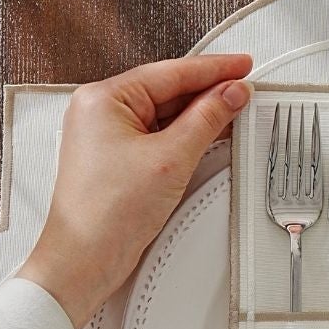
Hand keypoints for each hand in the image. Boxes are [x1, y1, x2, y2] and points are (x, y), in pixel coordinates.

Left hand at [16, 55, 252, 328]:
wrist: (82, 262)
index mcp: (103, 99)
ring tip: (234, 112)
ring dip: (198, 116)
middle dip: (208, 93)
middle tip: (246, 91)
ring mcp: (106, 136)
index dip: (213, 69)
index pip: (170, 73)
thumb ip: (207, 119)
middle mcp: (100, 112)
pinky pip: (156, 136)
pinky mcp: (115, 160)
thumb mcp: (170, 159)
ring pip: (163, 115)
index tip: (243, 65)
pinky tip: (209, 136)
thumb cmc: (106, 214)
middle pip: (166, 91)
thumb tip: (231, 94)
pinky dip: (184, 136)